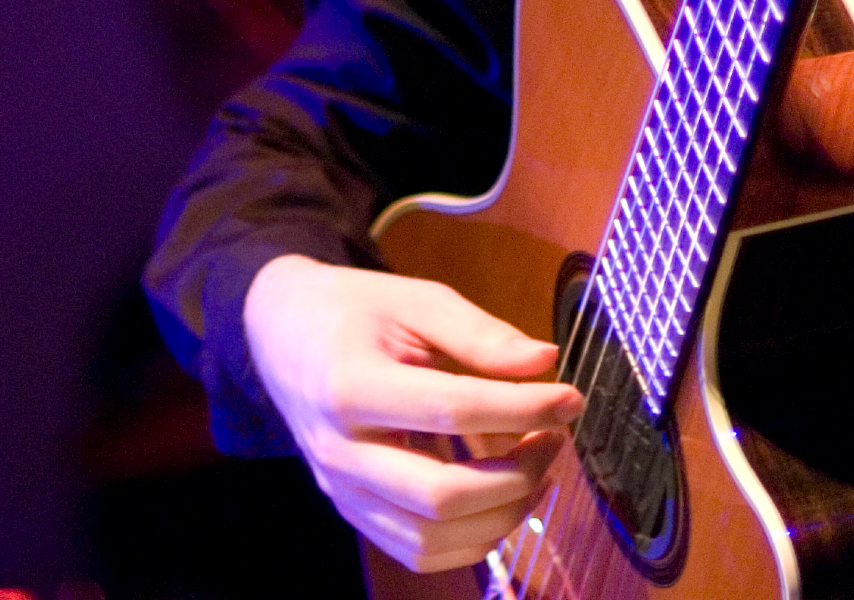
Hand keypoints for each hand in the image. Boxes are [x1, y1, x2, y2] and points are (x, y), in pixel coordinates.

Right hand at [244, 254, 585, 571]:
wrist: (282, 335)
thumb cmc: (355, 311)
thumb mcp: (417, 300)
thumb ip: (480, 333)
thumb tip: (546, 363)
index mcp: (349, 385)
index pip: (452, 410)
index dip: (524, 408)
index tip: (571, 398)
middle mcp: (339, 450)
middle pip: (441, 495)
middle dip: (517, 475)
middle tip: (554, 437)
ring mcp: (341, 490)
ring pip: (431, 538)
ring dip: (503, 513)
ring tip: (538, 468)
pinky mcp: (352, 511)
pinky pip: (418, 552)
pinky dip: (474, 538)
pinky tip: (506, 498)